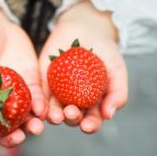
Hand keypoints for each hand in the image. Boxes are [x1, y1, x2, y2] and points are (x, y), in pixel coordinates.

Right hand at [0, 0, 45, 147]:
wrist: (0, 29)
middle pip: (0, 128)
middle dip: (8, 138)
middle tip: (16, 139)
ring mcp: (14, 98)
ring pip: (22, 120)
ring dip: (30, 127)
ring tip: (36, 129)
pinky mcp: (31, 87)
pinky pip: (36, 100)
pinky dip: (40, 106)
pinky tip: (43, 110)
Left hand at [39, 0, 127, 132]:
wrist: (86, 29)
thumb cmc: (105, 52)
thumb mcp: (117, 70)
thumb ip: (117, 93)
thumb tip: (109, 115)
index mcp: (93, 106)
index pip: (92, 121)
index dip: (90, 126)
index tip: (88, 126)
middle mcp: (75, 104)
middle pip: (71, 118)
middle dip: (71, 119)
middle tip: (70, 113)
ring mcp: (57, 95)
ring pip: (53, 111)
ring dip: (54, 115)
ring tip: (55, 115)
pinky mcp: (43, 84)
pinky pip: (39, 96)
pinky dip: (39, 102)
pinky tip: (39, 105)